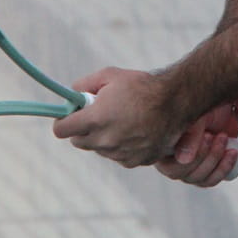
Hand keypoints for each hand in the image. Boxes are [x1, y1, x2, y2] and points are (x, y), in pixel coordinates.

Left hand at [52, 67, 182, 167]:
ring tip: (121, 118)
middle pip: (78, 141)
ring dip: (102, 137)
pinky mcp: (134, 162)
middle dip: (82, 128)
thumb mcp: (110, 75)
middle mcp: (105, 140)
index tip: (68, 115)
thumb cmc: (142, 86)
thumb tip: (73, 94)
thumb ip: (85, 85)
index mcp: (96, 119)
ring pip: (99, 149)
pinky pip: (117, 155)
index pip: (62, 130)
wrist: (176, 102)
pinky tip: (134, 130)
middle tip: (96, 114)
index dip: (62, 121)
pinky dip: (120, 146)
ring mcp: (120, 153)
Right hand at [154, 103, 237, 187]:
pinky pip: (210, 180)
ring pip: (199, 178)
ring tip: (223, 137)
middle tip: (216, 135)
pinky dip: (224, 168)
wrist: (217, 104)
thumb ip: (189, 136)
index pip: (169, 166)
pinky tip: (232, 153)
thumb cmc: (200, 106)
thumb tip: (184, 159)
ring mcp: (187, 169)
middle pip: (183, 175)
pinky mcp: (203, 172)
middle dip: (205, 156)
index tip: (207, 136)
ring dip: (215, 160)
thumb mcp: (195, 116)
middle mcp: (170, 161)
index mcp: (161, 147)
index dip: (191, 156)